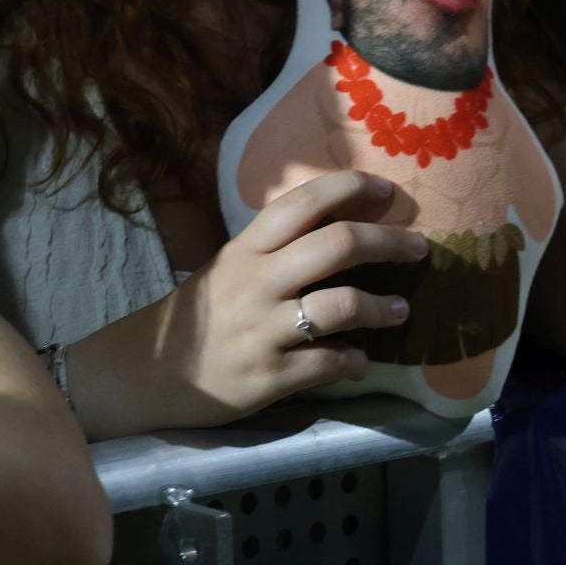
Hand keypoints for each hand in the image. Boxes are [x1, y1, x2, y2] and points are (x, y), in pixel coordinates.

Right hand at [102, 171, 423, 431]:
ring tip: (400, 310)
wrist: (147, 373)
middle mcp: (256, 281)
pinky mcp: (268, 376)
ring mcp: (262, 330)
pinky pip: (328, 363)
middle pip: (337, 245)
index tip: (388, 193)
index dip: (352, 188)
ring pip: (340, 306)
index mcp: (247, 247)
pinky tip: (358, 361)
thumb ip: (277, 248)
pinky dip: (353, 361)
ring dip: (381, 307)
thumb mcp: (230, 267)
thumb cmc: (200, 315)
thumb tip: (344, 227)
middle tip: (418, 248)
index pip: (305, 202)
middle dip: (388, 242)